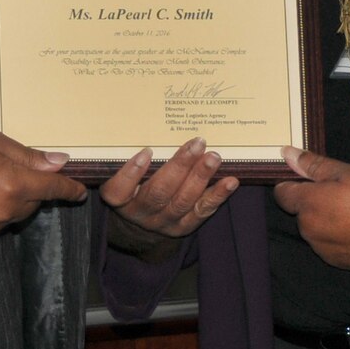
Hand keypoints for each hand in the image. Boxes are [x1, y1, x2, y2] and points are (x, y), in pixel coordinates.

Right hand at [0, 125, 86, 240]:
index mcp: (12, 185)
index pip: (52, 189)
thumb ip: (27, 155)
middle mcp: (3, 212)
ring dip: (10, 200)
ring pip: (12, 215)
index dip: (69, 189)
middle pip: (33, 203)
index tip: (80, 191)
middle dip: (31, 187)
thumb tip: (59, 163)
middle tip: (11, 167)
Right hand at [99, 138, 237, 260]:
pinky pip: (202, 211)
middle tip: (197, 143)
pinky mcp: (184, 227)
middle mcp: (141, 213)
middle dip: (180, 166)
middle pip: (159, 192)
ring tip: (213, 157)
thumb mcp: (125, 176)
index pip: (119, 190)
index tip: (146, 150)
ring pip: (183, 201)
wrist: (142, 224)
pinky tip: (230, 181)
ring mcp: (164, 222)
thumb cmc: (133, 187)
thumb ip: (131, 157)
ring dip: (200, 177)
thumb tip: (153, 122)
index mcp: (120, 200)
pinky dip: (217, 195)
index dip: (132, 173)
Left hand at [273, 146, 349, 275]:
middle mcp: (308, 230)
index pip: (282, 193)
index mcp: (307, 205)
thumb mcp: (346, 172)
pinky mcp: (337, 262)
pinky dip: (337, 236)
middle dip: (314, 201)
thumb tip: (287, 153)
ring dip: (325, 220)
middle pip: (300, 212)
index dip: (293, 183)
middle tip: (342, 192)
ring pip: (315, 229)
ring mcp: (322, 249)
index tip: (310, 179)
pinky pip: (328, 244)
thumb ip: (313, 164)